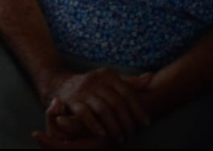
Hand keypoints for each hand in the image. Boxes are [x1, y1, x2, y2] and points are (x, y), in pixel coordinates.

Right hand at [36, 69, 151, 144]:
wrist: (62, 85)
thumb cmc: (93, 86)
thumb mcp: (110, 81)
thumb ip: (130, 82)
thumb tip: (151, 78)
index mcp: (108, 75)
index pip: (127, 92)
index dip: (138, 108)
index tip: (146, 123)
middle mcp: (96, 80)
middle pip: (117, 102)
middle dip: (127, 121)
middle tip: (132, 135)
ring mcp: (83, 90)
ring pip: (103, 109)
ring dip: (113, 126)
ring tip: (120, 138)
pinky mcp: (72, 101)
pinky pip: (85, 114)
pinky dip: (95, 125)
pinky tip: (103, 135)